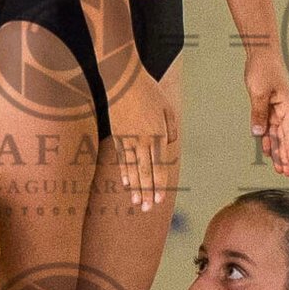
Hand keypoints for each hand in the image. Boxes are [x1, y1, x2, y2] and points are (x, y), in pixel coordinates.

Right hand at [108, 69, 175, 213]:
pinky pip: (121, 159)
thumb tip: (170, 145)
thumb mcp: (168, 108)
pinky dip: (124, 172)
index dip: (160, 185)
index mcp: (158, 134)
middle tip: (148, 210)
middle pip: (146, 173)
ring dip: (135, 188)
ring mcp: (127, 140)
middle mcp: (142, 141)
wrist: (122, 79)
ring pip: (132, 169)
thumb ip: (171, 129)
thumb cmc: (148, 91)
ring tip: (138, 203)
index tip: (160, 200)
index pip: (160, 166)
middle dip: (148, 193)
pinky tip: (126, 184)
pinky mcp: (116, 135)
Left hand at [244, 48, 288, 175]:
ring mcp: (277, 111)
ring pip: (278, 136)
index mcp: (288, 107)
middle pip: (286, 138)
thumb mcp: (259, 92)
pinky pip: (269, 129)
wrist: (261, 55)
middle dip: (286, 156)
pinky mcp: (268, 109)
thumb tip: (259, 134)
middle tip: (288, 173)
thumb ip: (259, 114)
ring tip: (280, 169)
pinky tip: (268, 152)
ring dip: (278, 152)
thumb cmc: (263, 70)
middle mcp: (285, 111)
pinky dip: (269, 140)